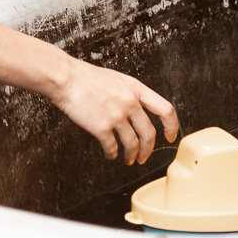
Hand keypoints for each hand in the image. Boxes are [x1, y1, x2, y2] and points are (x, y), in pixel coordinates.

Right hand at [50, 58, 179, 163]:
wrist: (65, 78)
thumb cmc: (85, 77)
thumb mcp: (117, 79)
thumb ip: (129, 94)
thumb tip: (136, 109)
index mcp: (136, 89)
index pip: (165, 109)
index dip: (171, 126)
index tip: (170, 136)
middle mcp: (130, 102)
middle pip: (149, 133)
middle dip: (148, 149)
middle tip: (144, 157)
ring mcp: (117, 115)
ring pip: (132, 144)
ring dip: (132, 156)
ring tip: (128, 160)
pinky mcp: (102, 127)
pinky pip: (112, 147)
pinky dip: (112, 154)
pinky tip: (110, 154)